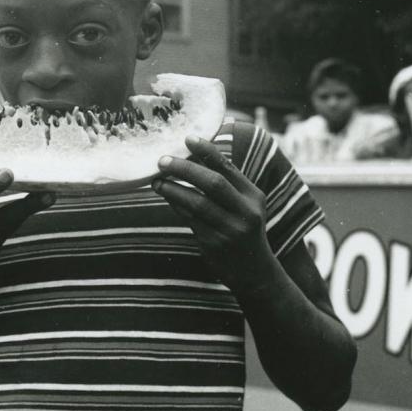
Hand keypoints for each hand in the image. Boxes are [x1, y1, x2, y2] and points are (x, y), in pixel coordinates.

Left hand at [152, 136, 276, 293]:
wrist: (255, 272)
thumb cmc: (243, 229)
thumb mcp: (245, 205)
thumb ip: (227, 184)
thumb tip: (193, 157)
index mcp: (253, 196)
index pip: (228, 167)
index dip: (207, 151)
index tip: (188, 138)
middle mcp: (245, 211)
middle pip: (213, 183)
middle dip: (185, 169)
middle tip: (162, 161)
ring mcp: (231, 229)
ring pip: (197, 203)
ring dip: (173, 189)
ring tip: (157, 181)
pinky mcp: (215, 244)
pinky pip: (190, 219)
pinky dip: (176, 205)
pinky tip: (167, 197)